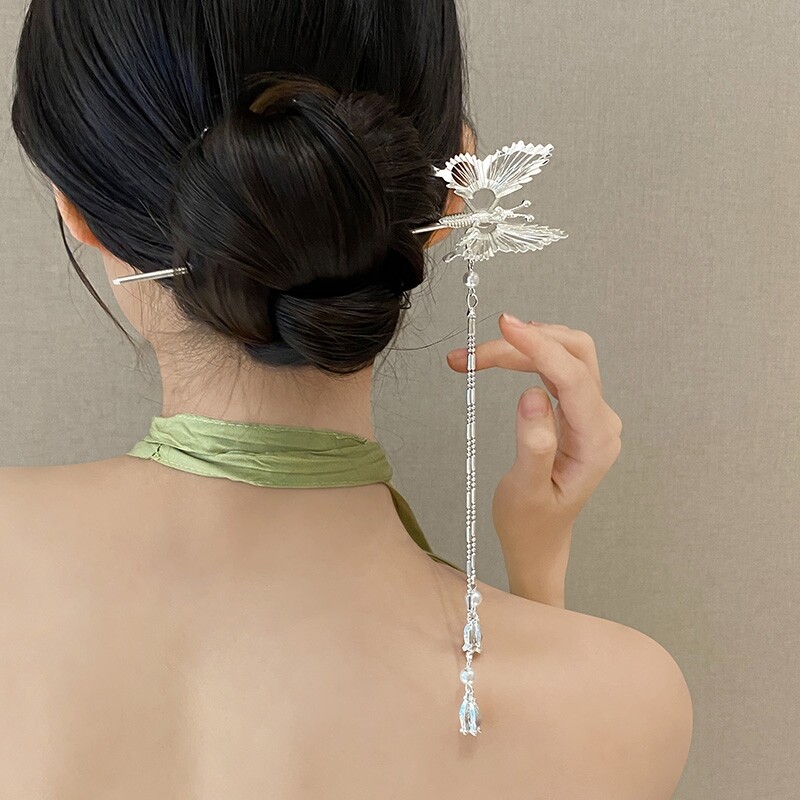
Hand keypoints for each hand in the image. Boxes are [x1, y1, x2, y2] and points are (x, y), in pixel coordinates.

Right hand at [445, 312, 622, 605]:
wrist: (538, 543)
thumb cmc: (530, 525)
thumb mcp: (525, 493)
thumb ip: (533, 445)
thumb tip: (531, 394)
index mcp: (596, 442)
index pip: (572, 377)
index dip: (539, 347)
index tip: (504, 327)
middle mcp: (600, 421)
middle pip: (573, 354)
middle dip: (525, 343)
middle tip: (473, 352)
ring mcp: (590, 414)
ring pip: (565, 355)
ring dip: (522, 346)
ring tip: (476, 356)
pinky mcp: (575, 411)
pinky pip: (556, 368)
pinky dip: (527, 356)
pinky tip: (501, 357)